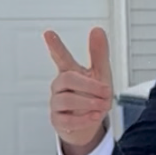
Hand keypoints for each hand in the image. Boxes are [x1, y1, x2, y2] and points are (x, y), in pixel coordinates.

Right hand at [44, 26, 113, 154]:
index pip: (60, 57)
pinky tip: (93, 117)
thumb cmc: (93, 96)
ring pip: (66, 100)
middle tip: (107, 91)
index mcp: (70, 72)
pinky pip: (66, 120)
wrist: (90, 125)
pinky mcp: (57, 120)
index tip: (48, 33)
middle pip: (68, 79)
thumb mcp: (100, 74)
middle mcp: (60, 86)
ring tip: (103, 106)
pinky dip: (82, 119)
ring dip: (88, 103)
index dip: (55, 46)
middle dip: (89, 85)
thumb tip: (97, 29)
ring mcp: (56, 103)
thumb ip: (99, 54)